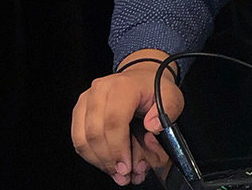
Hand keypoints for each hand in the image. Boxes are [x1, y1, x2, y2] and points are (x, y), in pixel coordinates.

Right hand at [71, 50, 183, 185]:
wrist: (142, 77)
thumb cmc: (155, 88)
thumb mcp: (172, 96)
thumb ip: (168, 111)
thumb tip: (153, 126)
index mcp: (123, 86)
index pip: (114, 121)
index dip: (118, 148)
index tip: (126, 166)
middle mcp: (100, 90)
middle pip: (95, 133)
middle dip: (108, 160)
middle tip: (123, 175)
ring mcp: (87, 99)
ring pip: (82, 139)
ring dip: (98, 161)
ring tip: (116, 172)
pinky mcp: (80, 110)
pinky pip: (78, 139)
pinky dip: (91, 155)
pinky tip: (107, 162)